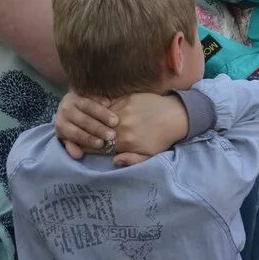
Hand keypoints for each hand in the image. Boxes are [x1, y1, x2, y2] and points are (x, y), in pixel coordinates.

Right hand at [54, 91, 184, 166]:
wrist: (176, 115)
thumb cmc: (163, 138)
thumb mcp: (149, 155)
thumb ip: (131, 160)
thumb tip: (114, 161)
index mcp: (125, 142)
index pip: (98, 146)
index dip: (88, 146)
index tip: (83, 146)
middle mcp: (121, 126)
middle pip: (96, 131)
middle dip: (88, 133)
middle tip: (82, 133)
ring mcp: (124, 110)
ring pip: (100, 116)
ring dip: (93, 119)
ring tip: (88, 121)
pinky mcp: (127, 98)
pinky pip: (109, 104)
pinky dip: (102, 107)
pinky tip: (99, 110)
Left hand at [55, 91, 116, 158]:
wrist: (73, 104)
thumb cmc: (76, 126)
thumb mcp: (72, 137)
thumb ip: (75, 146)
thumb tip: (78, 155)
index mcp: (61, 126)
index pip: (75, 134)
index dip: (88, 139)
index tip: (101, 144)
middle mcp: (64, 111)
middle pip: (83, 121)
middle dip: (98, 129)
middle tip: (111, 135)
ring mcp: (72, 99)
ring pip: (88, 107)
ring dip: (102, 114)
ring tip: (115, 121)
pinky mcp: (81, 91)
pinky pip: (92, 96)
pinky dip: (101, 100)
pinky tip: (111, 105)